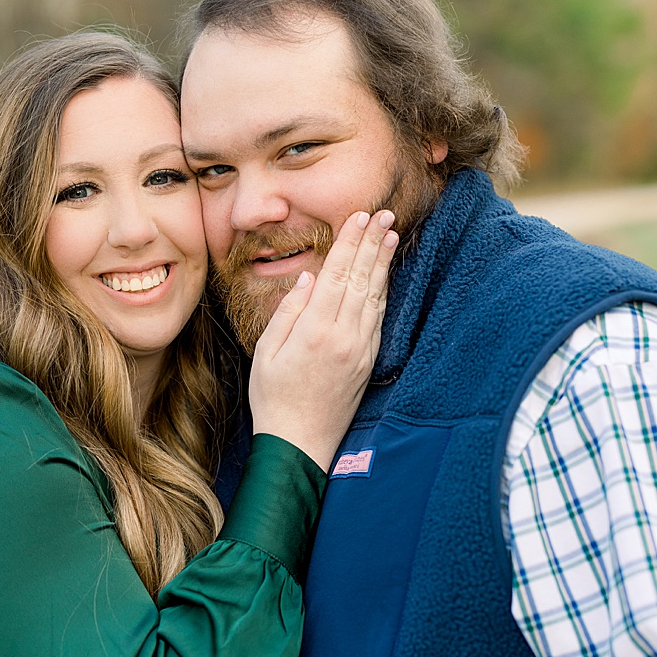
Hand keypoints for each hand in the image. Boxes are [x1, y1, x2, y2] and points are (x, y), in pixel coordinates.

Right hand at [248, 208, 398, 470]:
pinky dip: (383, 290)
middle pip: (362, 279)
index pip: (337, 274)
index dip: (349, 243)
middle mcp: (344, 336)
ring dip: (384, 263)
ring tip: (391, 234)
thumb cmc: (273, 398)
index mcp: (314, 330)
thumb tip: (308, 277)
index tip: (359, 217)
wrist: (300, 442)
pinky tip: (385, 274)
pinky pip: (378, 316)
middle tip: (384, 214)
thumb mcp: (266, 352)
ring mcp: (361, 348)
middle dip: (372, 243)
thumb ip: (288, 311)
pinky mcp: (368, 359)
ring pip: (376, 295)